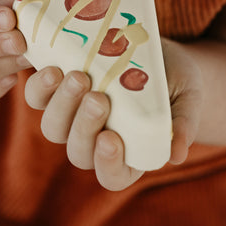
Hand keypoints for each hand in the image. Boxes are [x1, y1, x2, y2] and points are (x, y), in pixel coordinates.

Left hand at [24, 38, 202, 190]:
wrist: (156, 49)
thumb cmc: (176, 82)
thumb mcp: (188, 98)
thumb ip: (183, 124)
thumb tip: (177, 154)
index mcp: (129, 154)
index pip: (113, 176)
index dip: (108, 164)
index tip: (111, 138)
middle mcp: (95, 141)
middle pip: (78, 152)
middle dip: (85, 126)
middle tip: (98, 97)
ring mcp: (73, 117)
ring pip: (54, 127)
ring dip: (61, 105)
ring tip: (78, 76)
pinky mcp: (57, 90)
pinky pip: (37, 97)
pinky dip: (40, 86)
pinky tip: (53, 67)